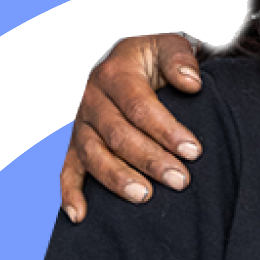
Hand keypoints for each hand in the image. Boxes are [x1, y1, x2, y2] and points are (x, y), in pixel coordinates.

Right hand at [60, 33, 203, 222]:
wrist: (130, 59)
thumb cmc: (154, 57)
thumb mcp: (169, 44)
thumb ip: (181, 58)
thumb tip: (191, 83)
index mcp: (115, 72)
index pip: (140, 106)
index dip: (166, 130)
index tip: (193, 151)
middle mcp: (92, 98)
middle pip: (118, 135)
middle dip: (150, 160)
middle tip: (180, 179)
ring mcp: (81, 123)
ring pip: (94, 155)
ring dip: (118, 179)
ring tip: (145, 197)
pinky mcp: (76, 143)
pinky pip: (67, 169)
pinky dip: (70, 193)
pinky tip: (80, 215)